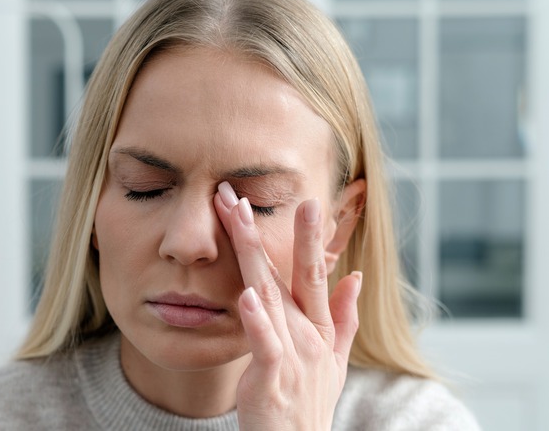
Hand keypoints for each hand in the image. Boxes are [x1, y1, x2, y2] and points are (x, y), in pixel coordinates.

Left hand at [214, 181, 361, 430]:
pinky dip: (257, 320)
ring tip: (237, 218)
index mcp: (320, 326)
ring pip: (271, 295)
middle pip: (292, 273)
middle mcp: (309, 334)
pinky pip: (264, 344)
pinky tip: (246, 295)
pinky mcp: (272, 377)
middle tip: (254, 191)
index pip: (310, 271)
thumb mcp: (334, 360)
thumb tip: (355, 278)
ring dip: (253, 254)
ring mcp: (293, 354)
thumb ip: (344, 318)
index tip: (297, 198)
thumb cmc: (307, 402)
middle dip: (275, 230)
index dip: (302, 235)